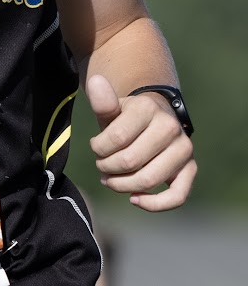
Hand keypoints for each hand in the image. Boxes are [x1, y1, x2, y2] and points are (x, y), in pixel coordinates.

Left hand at [87, 75, 195, 211]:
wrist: (152, 120)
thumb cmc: (126, 119)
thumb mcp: (112, 110)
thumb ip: (103, 102)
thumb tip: (95, 82)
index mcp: (149, 108)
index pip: (115, 140)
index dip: (98, 150)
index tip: (96, 147)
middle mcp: (171, 127)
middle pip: (130, 162)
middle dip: (108, 168)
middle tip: (102, 165)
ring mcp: (183, 149)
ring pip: (148, 180)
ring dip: (123, 186)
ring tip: (111, 179)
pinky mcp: (190, 168)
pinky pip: (177, 196)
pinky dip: (154, 204)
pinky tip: (134, 199)